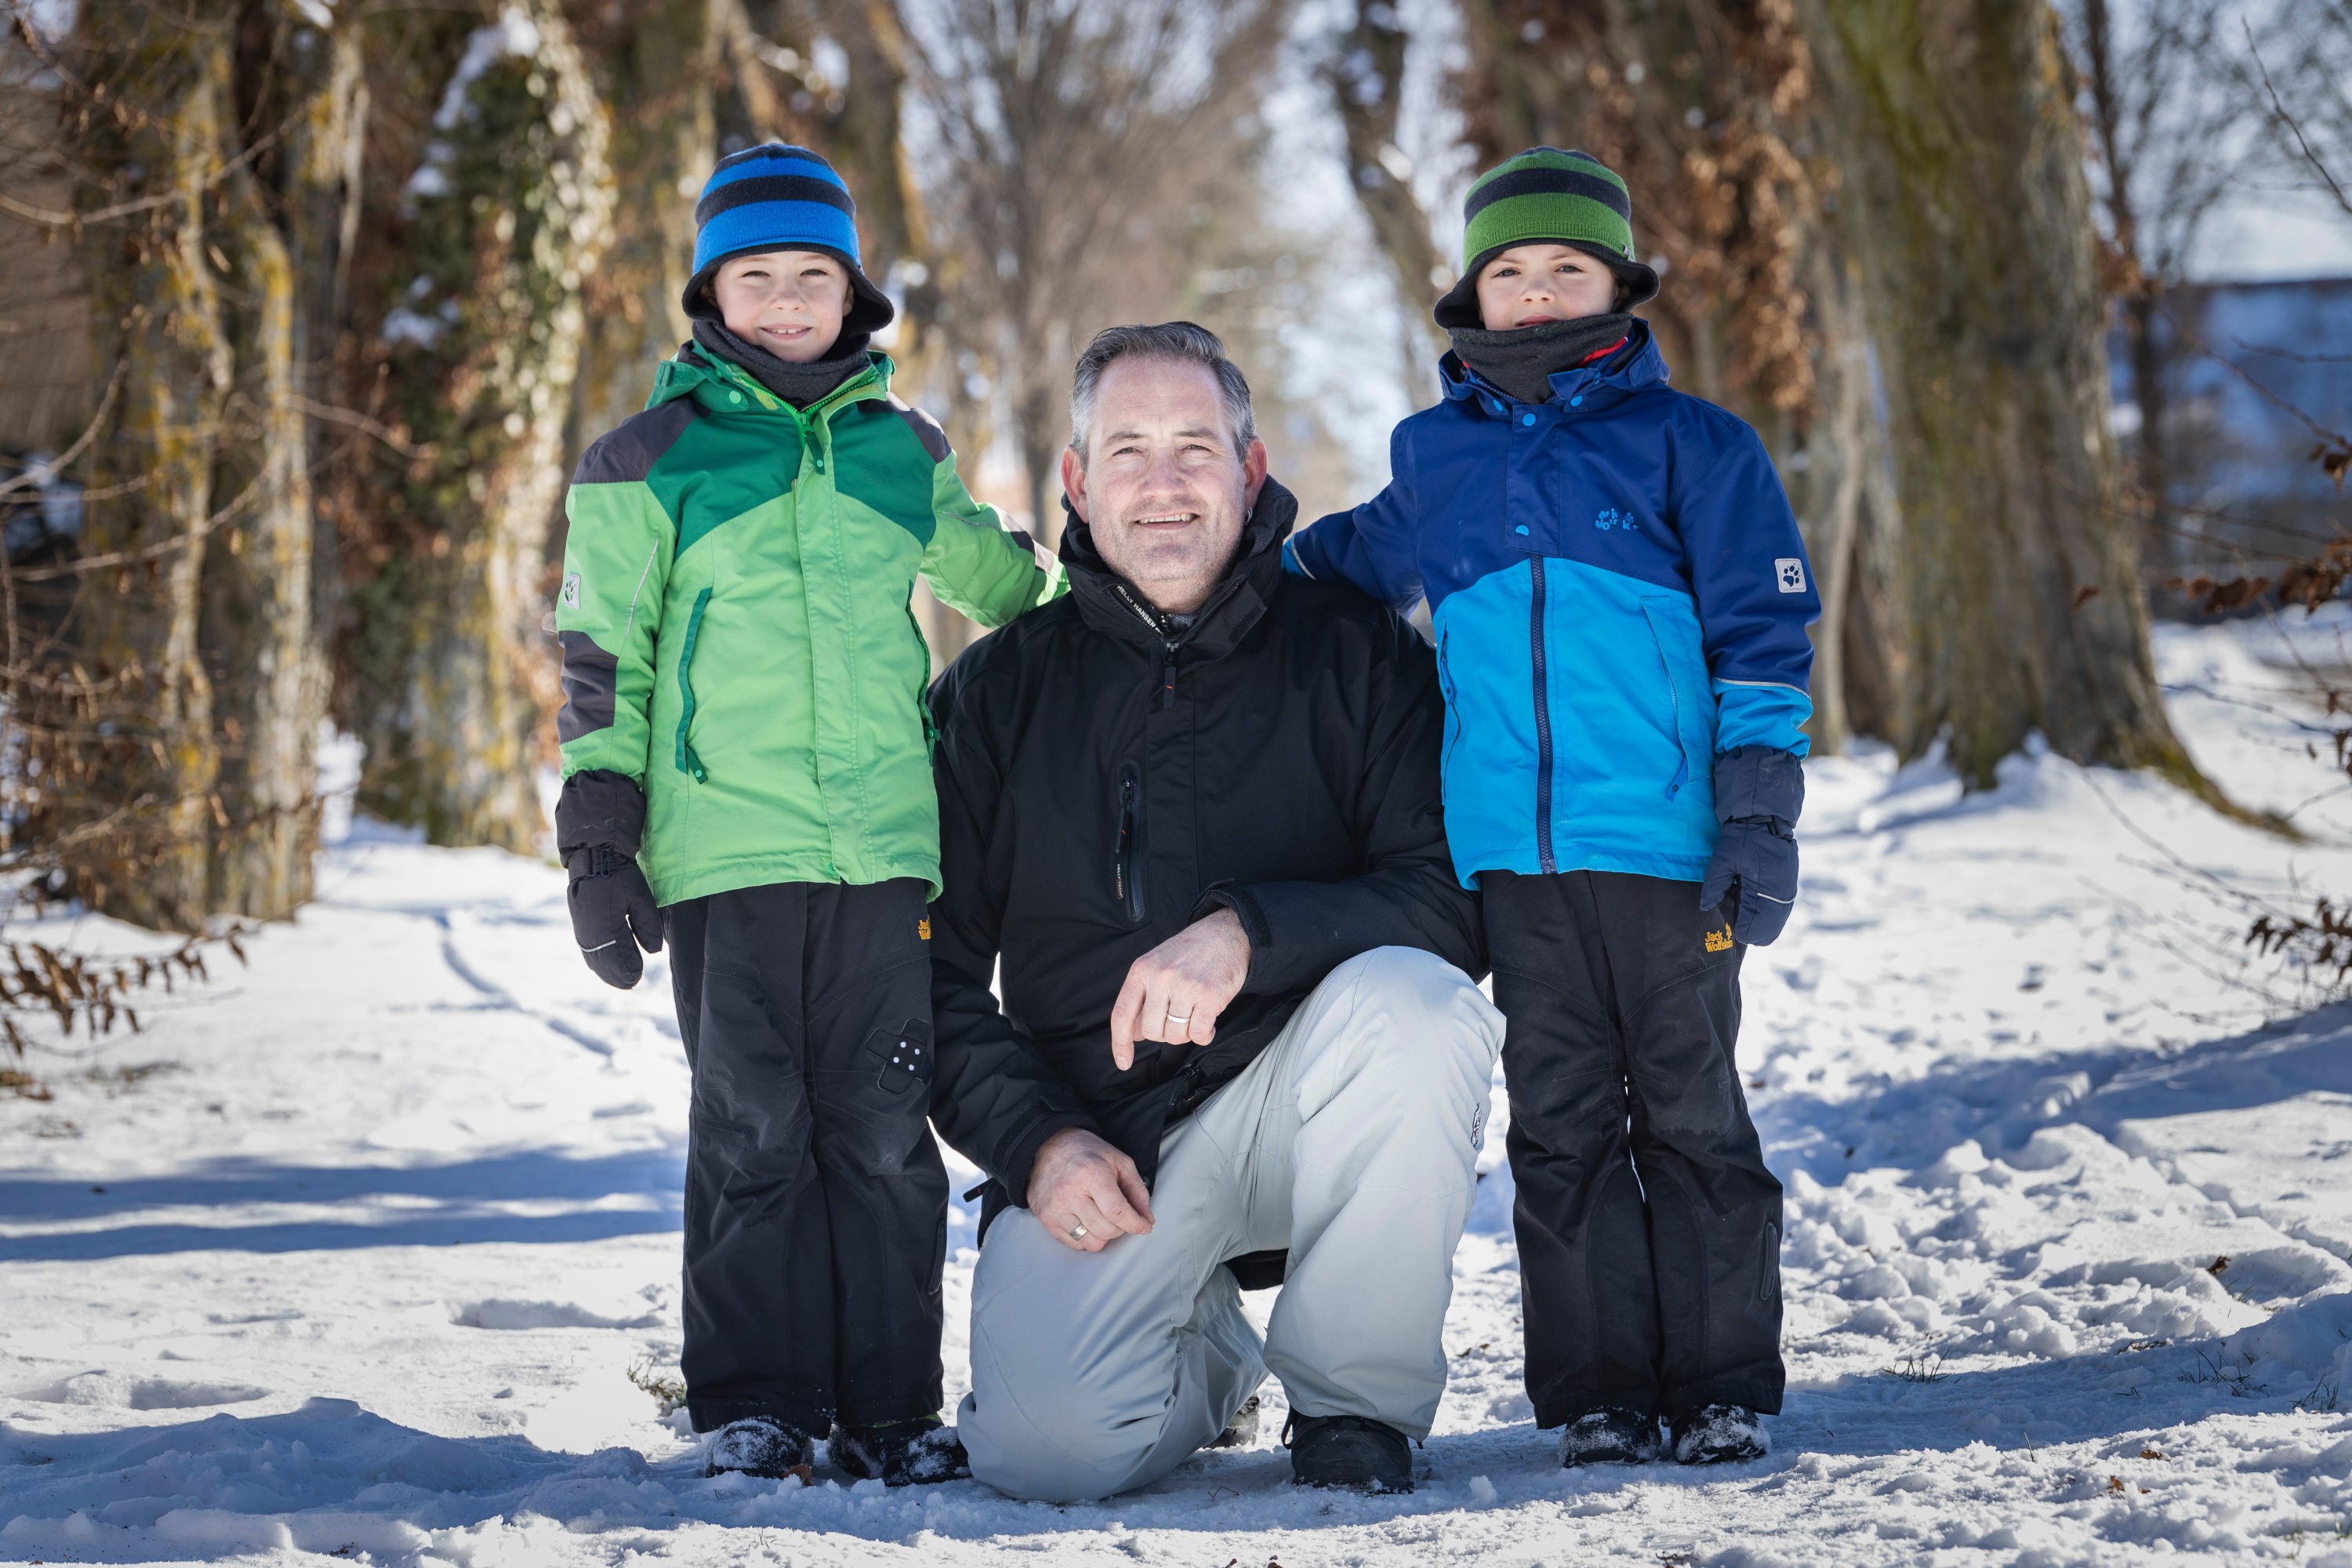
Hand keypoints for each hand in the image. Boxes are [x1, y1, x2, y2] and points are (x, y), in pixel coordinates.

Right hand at [566, 847, 663, 987]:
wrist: (593, 858)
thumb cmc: (620, 876)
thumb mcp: (640, 899)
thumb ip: (648, 927)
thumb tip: (654, 952)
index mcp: (605, 927)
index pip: (618, 958)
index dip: (628, 970)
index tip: (638, 978)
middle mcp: (589, 933)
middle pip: (603, 964)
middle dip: (618, 976)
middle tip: (632, 984)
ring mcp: (582, 930)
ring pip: (593, 960)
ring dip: (606, 972)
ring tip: (622, 980)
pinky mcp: (579, 926)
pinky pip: (587, 952)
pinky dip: (597, 963)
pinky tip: (605, 968)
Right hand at [1026, 1127, 1153, 1252]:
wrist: (1050, 1145)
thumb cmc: (1088, 1153)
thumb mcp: (1120, 1162)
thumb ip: (1137, 1191)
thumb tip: (1146, 1221)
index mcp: (1091, 1173)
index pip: (1117, 1211)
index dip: (1135, 1224)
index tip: (1144, 1225)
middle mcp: (1069, 1192)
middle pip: (1105, 1230)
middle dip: (1121, 1228)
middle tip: (1120, 1216)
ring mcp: (1054, 1207)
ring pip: (1090, 1243)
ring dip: (1103, 1235)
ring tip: (1102, 1217)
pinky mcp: (1045, 1217)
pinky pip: (1074, 1244)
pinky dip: (1086, 1237)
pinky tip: (1087, 1220)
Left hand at [1108, 906, 1250, 1069]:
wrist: (1227, 933)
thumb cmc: (1190, 952)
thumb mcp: (1157, 965)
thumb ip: (1143, 997)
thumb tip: (1133, 1034)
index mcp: (1141, 970)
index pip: (1122, 1014)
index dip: (1120, 1042)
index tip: (1123, 1062)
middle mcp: (1160, 977)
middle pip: (1151, 1032)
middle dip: (1165, 1033)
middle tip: (1179, 1017)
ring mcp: (1185, 986)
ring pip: (1175, 1035)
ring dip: (1186, 1033)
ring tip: (1195, 1013)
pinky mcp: (1209, 995)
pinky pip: (1199, 1034)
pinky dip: (1204, 1034)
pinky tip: (1209, 1021)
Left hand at [1698, 818, 1796, 945]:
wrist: (1764, 817)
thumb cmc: (1741, 837)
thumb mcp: (1722, 859)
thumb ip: (1714, 886)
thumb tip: (1706, 908)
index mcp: (1765, 888)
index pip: (1754, 924)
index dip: (1741, 931)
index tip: (1730, 931)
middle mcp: (1781, 893)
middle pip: (1769, 928)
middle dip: (1752, 933)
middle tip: (1736, 930)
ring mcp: (1788, 889)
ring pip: (1778, 921)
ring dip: (1763, 926)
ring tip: (1747, 927)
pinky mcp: (1789, 884)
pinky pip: (1782, 909)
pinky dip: (1770, 916)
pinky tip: (1758, 915)